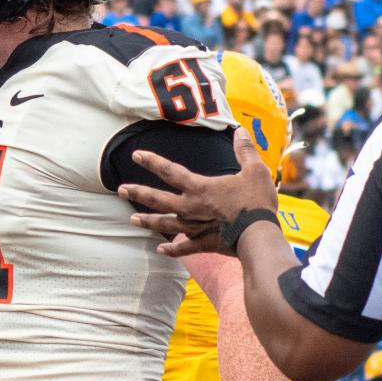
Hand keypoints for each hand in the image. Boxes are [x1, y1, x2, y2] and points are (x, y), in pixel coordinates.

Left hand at [121, 128, 276, 258]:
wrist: (260, 236)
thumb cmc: (257, 202)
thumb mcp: (255, 171)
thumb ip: (245, 151)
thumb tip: (241, 131)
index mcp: (200, 188)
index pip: (170, 171)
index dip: (152, 162)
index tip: (136, 155)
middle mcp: (191, 208)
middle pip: (159, 199)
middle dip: (138, 193)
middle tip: (121, 190)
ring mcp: (195, 227)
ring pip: (166, 224)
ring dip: (148, 222)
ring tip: (132, 220)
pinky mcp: (205, 243)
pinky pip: (184, 247)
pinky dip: (172, 249)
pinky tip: (161, 249)